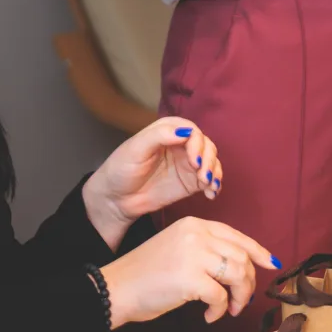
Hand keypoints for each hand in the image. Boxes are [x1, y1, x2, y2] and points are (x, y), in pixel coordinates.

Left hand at [83, 118, 221, 249]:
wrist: (116, 199)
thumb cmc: (121, 170)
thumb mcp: (136, 149)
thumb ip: (159, 135)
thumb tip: (185, 132)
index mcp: (168, 131)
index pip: (192, 131)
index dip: (197, 144)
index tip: (194, 161)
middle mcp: (182, 144)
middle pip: (206, 145)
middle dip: (209, 159)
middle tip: (203, 176)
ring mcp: (188, 163)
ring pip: (212, 161)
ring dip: (215, 172)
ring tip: (208, 185)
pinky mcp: (192, 181)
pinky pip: (211, 180)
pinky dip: (215, 185)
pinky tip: (211, 194)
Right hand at [100, 217, 281, 327]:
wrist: (115, 288)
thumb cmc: (146, 274)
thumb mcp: (178, 248)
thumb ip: (207, 250)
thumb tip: (242, 267)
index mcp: (195, 225)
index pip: (237, 236)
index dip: (258, 251)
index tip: (270, 264)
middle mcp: (197, 235)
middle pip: (241, 257)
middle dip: (248, 282)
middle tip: (241, 300)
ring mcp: (194, 254)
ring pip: (237, 274)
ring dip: (239, 296)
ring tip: (228, 309)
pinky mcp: (190, 278)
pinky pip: (220, 296)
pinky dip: (219, 309)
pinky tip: (208, 315)